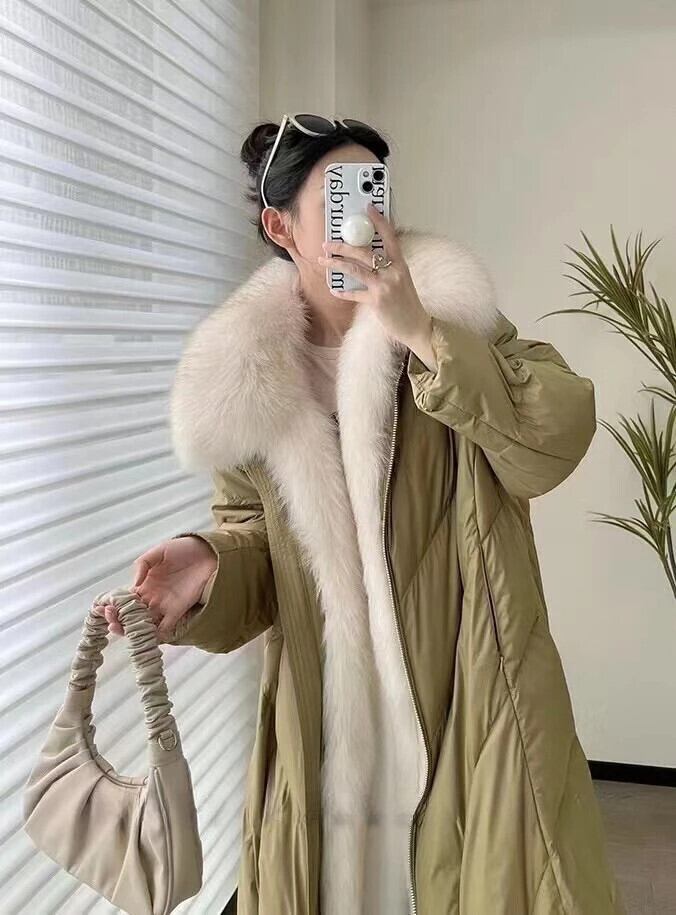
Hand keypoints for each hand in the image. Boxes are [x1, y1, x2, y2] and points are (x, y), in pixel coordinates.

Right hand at [94, 536, 216, 638]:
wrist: (208, 552)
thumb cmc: (183, 549)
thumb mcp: (159, 551)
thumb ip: (143, 564)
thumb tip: (134, 583)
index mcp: (144, 584)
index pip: (125, 600)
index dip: (114, 605)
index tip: (104, 607)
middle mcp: (152, 598)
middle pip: (131, 615)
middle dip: (118, 620)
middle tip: (110, 619)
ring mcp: (165, 606)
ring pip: (144, 624)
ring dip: (131, 629)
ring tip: (120, 628)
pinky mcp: (179, 610)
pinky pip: (165, 628)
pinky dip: (154, 635)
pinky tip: (143, 636)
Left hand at [317, 203, 432, 352]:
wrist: (416, 326)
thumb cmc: (407, 303)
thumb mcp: (403, 280)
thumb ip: (389, 267)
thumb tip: (370, 258)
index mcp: (401, 264)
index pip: (390, 236)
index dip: (379, 221)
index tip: (368, 209)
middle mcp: (393, 271)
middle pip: (364, 252)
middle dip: (343, 246)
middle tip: (328, 244)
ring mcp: (385, 285)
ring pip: (355, 269)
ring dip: (337, 264)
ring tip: (323, 260)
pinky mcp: (377, 300)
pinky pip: (355, 294)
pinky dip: (343, 292)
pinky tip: (335, 290)